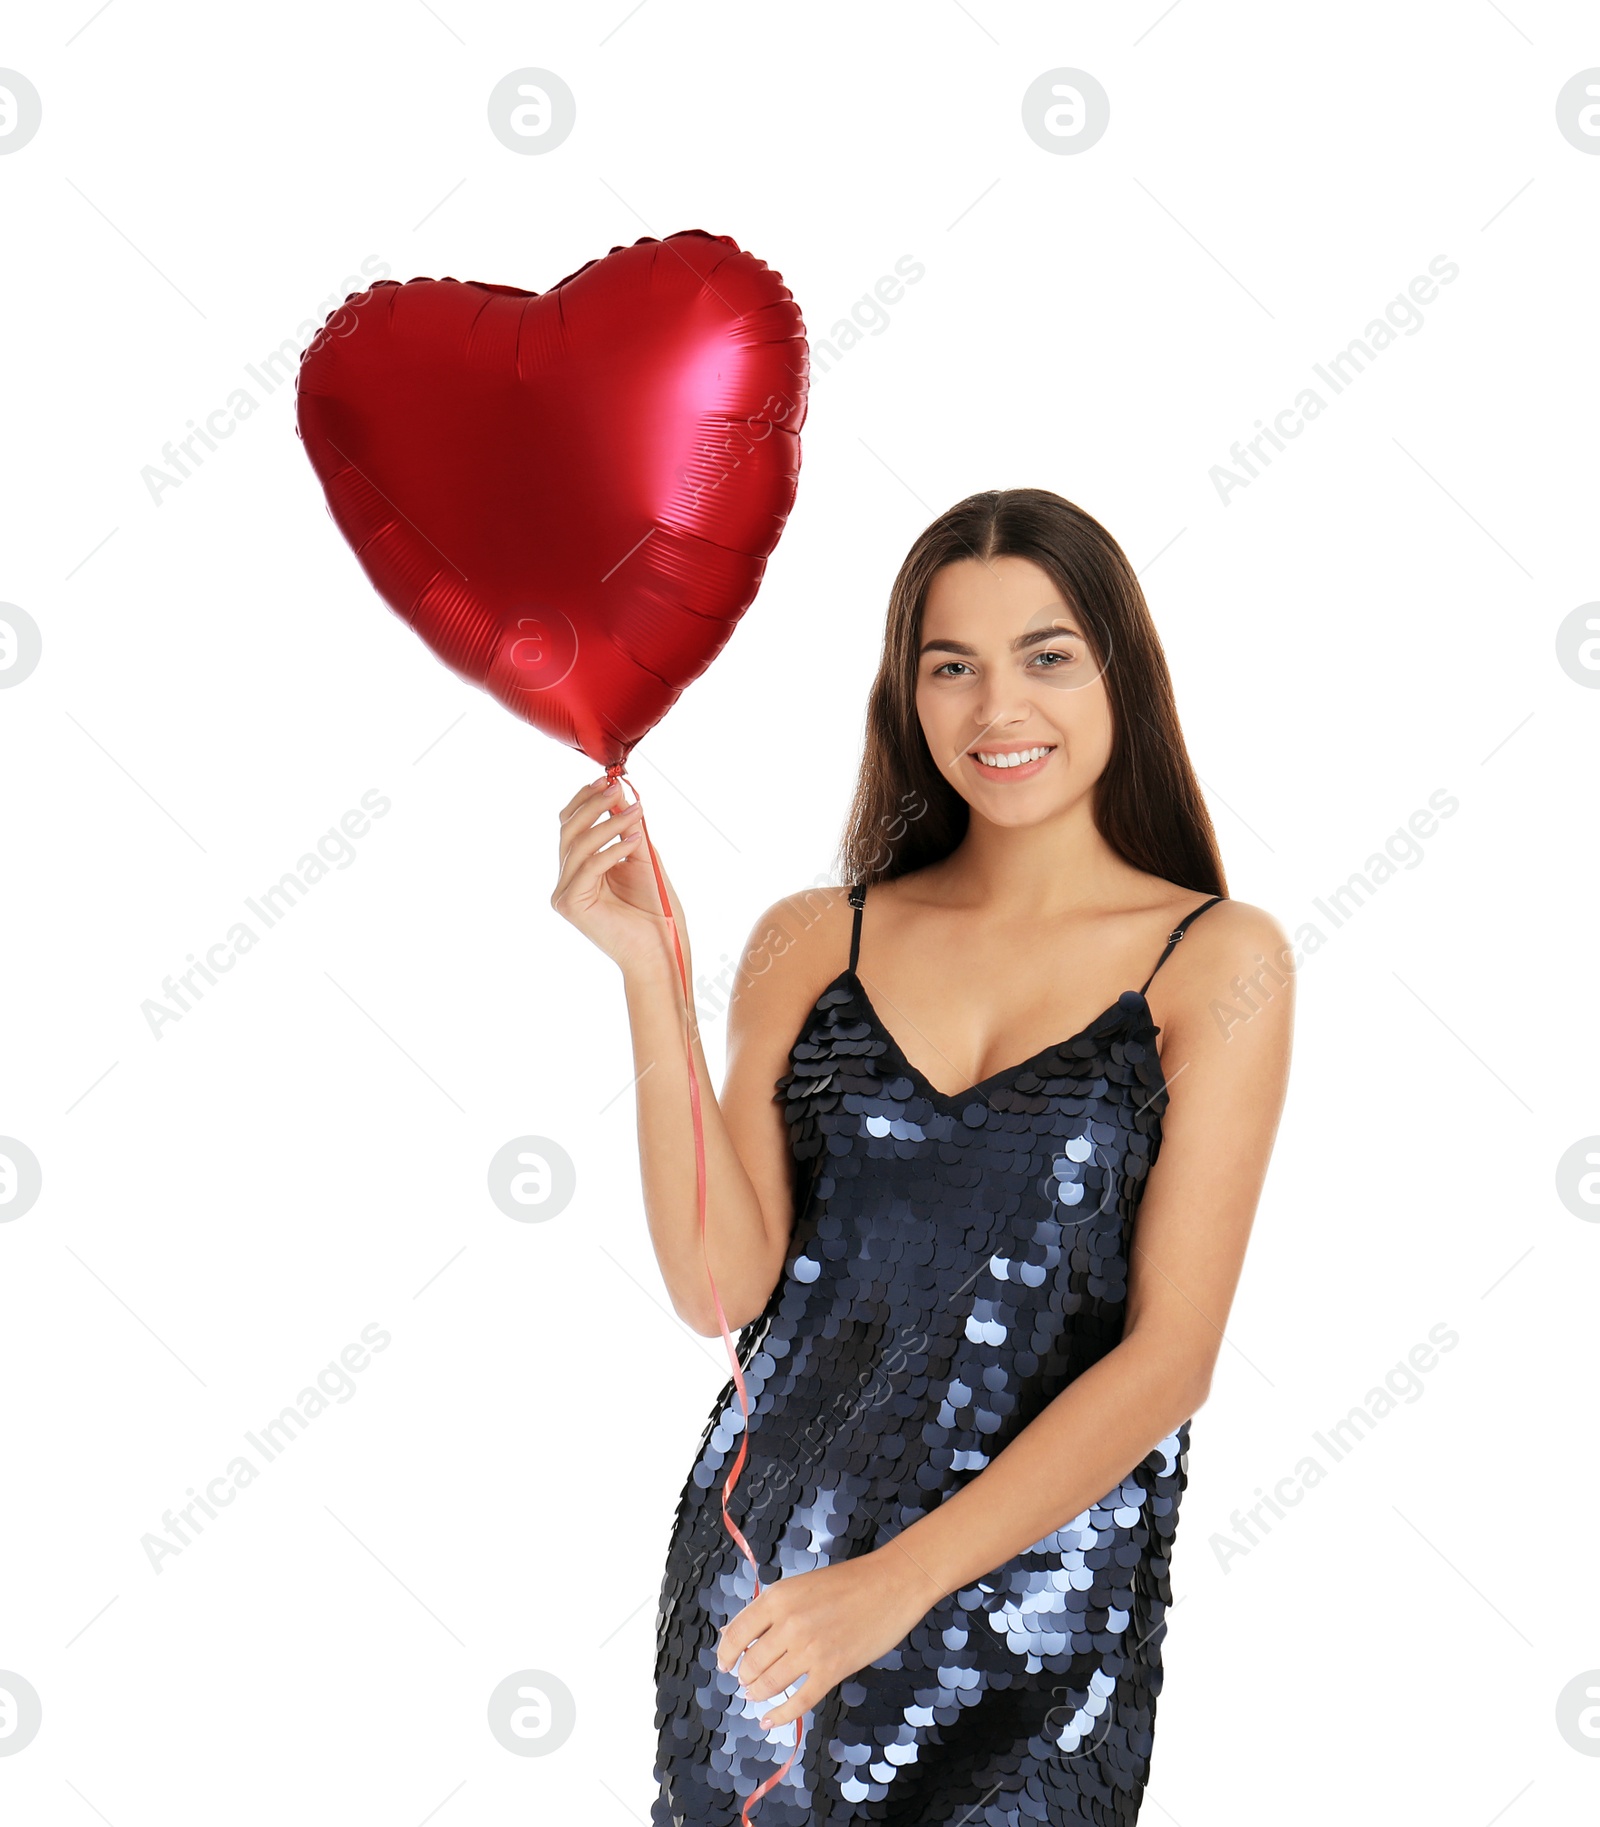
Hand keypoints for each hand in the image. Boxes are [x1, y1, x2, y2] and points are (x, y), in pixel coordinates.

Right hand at [551, 774, 684, 976]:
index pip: (572, 825)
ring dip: (609, 824)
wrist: (661, 950)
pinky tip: (635, 839)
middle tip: (616, 788)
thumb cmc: (655, 910)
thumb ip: (627, 828)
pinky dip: (612, 849)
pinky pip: (589, 866)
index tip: (608, 780)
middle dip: (592, 805)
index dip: (585, 799)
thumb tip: (620, 792)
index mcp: (580, 868)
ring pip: (578, 845)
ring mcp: (564, 893)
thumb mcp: (641, 857)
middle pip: (568, 830)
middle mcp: (567, 879)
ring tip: (636, 813)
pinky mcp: (569, 904)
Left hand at [716, 1542, 941, 1734]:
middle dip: (744, 1676)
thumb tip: (733, 1634)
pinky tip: (769, 1721)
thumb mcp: (800, 1586)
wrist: (890, 1584)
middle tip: (745, 1681)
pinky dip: (779, 1716)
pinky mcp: (831, 1670)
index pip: (736, 1634)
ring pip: (769, 1684)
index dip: (725, 1654)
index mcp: (778, 1598)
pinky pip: (798, 1702)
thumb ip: (769, 1610)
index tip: (724, 1664)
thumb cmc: (847, 1582)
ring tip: (755, 1695)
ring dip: (757, 1694)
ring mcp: (810, 1650)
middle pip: (750, 1663)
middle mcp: (789, 1624)